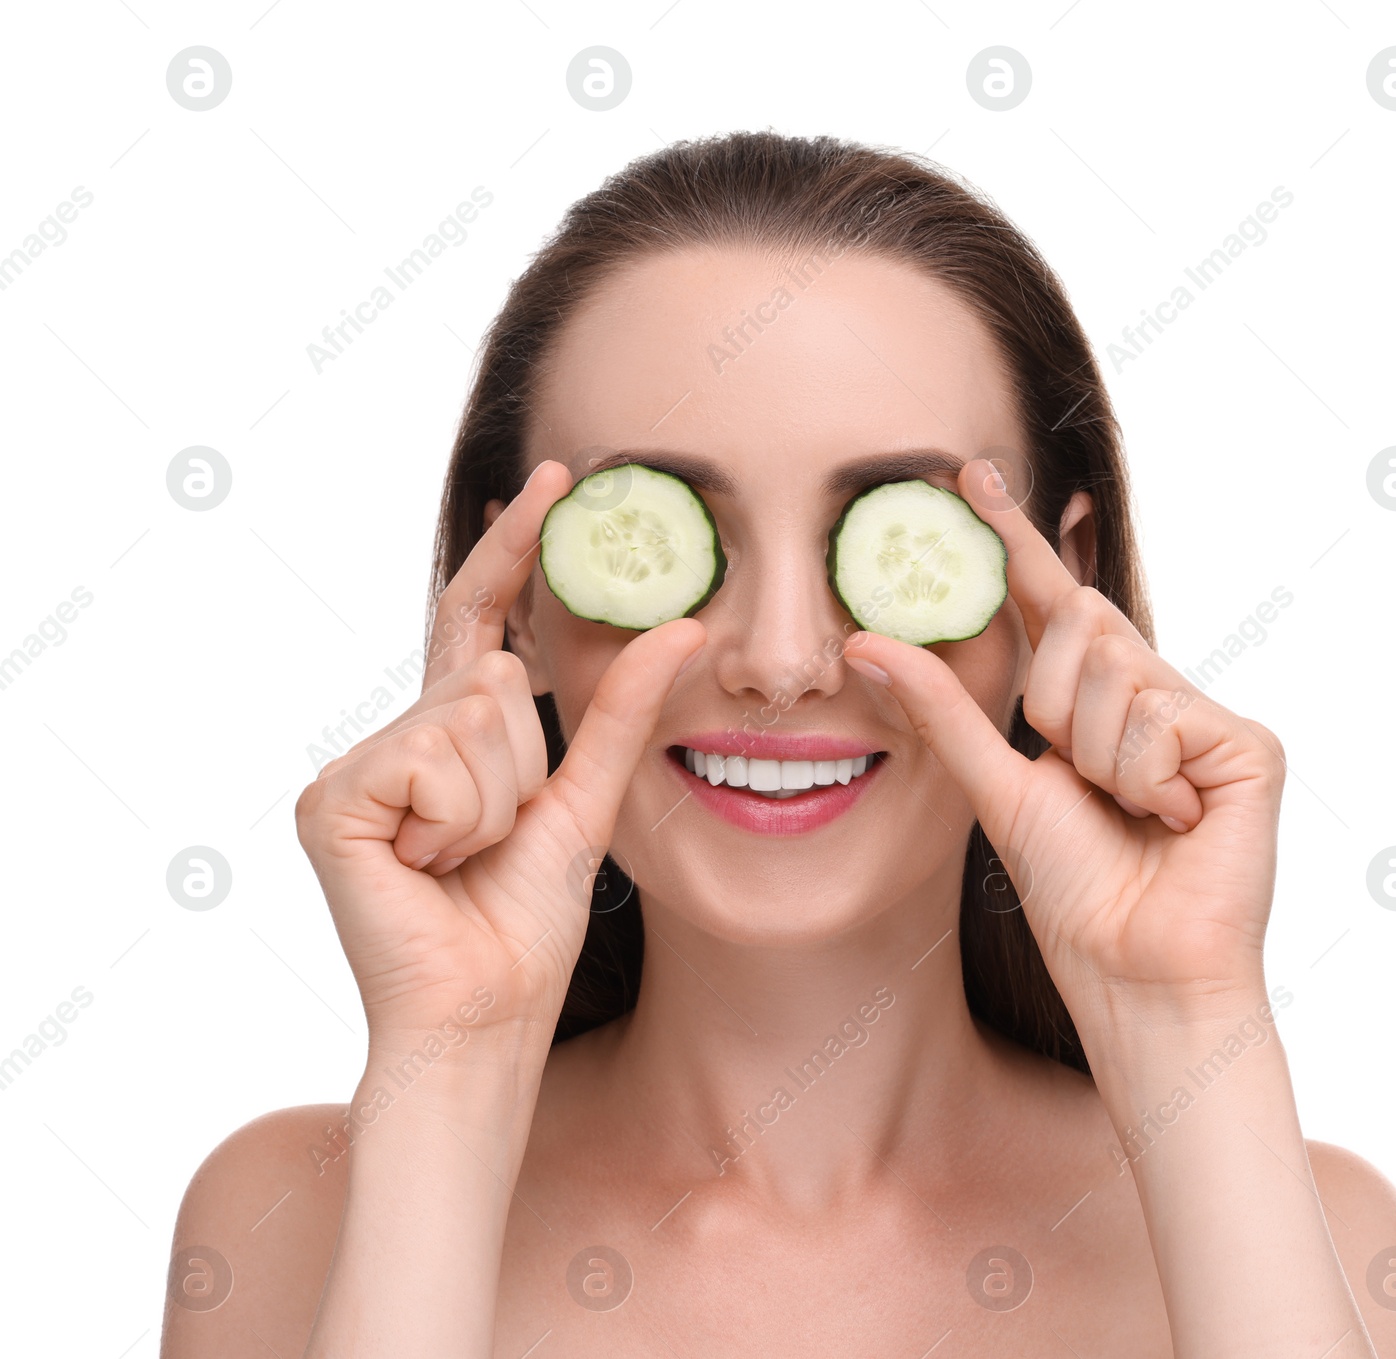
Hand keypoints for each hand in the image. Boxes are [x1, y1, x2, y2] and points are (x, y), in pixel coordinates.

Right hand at [294, 459, 705, 1046]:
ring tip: (460, 863)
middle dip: (521, 767)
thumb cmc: (525, 921)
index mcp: (450, 735)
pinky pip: (434, 760)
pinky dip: (457, 821)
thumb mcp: (587, 800)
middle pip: (488, 675)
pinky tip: (426, 869)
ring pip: (469, 716)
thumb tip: (681, 622)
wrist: (485, 1012)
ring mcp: (355, 766)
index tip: (554, 478)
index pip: (483, 617)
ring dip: (494, 803)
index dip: (514, 550)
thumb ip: (622, 711)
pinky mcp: (332, 800)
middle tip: (493, 843)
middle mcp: (396, 737)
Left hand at [840, 459, 1286, 1032]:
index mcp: (1092, 704)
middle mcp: (1149, 695)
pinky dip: (1147, 778)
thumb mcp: (995, 787)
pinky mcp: (1248, 744)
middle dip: (1056, 707)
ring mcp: (1201, 717)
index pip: (1050, 602)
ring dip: (1099, 758)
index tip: (969, 470)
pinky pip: (1161, 716)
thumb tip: (865, 642)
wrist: (1139, 973)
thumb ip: (943, 711)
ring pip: (1115, 669)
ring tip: (1133, 816)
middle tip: (1082, 784)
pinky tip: (1175, 823)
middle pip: (1079, 625)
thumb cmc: (1076, 893)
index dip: (1014, 538)